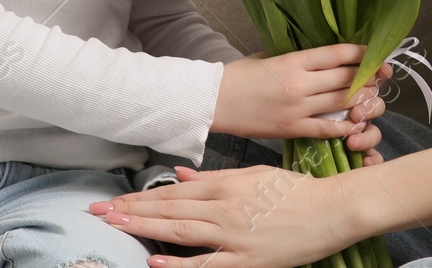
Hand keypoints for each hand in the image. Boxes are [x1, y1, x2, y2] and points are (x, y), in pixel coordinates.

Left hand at [88, 163, 360, 267]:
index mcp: (227, 185)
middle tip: (98, 213)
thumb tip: (179, 172)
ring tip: (115, 226)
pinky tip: (155, 259)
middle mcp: (225, 208)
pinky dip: (179, 263)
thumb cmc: (295, 191)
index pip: (174, 192)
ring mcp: (235, 236)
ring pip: (181, 232)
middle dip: (131, 212)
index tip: (112, 200)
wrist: (334, 209)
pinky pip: (207, 263)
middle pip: (170, 210)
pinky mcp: (247, 260)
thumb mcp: (253, 174)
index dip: (141, 197)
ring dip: (145, 229)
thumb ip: (214, 176)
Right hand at [212, 44, 390, 144]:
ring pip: (341, 103)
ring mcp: (297, 108)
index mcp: (293, 61)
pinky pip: (326, 129)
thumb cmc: (239, 75)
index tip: (374, 53)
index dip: (361, 53)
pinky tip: (355, 123)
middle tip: (381, 76)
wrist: (213, 101)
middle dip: (368, 77)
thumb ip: (296, 57)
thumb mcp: (269, 56)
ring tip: (371, 97)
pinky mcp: (291, 129)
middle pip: (345, 78)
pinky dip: (344, 126)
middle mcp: (299, 83)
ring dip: (361, 99)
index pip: (338, 54)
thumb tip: (322, 57)